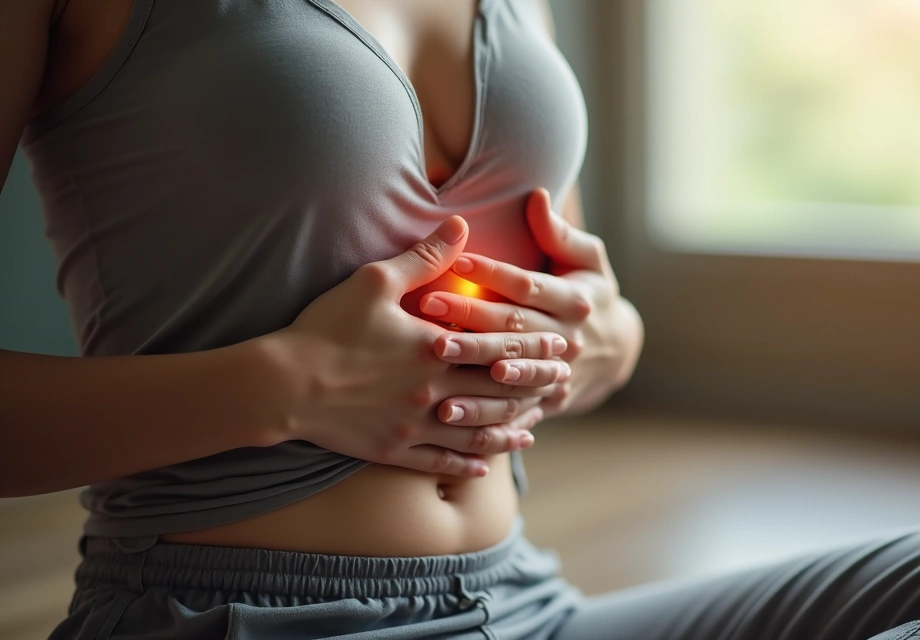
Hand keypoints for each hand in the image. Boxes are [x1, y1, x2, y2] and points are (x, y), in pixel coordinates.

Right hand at [265, 216, 571, 476]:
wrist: (282, 385)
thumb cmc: (327, 328)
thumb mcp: (375, 282)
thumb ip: (424, 256)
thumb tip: (461, 224)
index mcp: (435, 350)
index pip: (498, 347)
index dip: (532, 345)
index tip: (559, 343)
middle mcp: (434, 392)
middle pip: (498, 391)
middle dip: (534, 386)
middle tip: (563, 382)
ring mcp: (415, 426)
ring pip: (476, 432)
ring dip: (509, 429)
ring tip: (533, 427)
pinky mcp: (394, 451)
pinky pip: (440, 463)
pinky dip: (467, 465)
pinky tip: (484, 467)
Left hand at [420, 190, 642, 416]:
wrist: (616, 350)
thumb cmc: (589, 290)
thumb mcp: (588, 258)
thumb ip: (560, 233)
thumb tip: (537, 196)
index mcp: (575, 301)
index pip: (528, 285)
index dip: (493, 273)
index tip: (455, 260)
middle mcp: (568, 339)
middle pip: (515, 329)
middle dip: (470, 319)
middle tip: (427, 308)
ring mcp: (558, 374)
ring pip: (513, 374)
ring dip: (475, 370)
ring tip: (438, 359)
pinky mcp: (546, 401)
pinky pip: (514, 412)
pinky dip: (486, 417)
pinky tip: (453, 417)